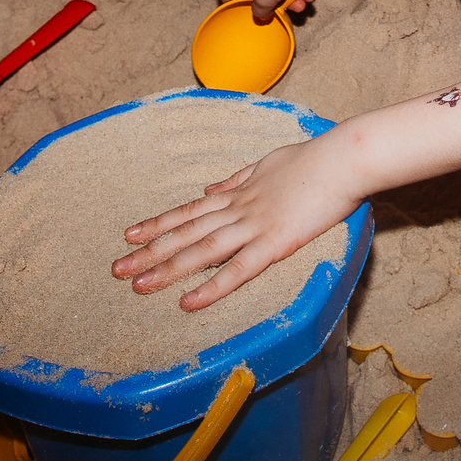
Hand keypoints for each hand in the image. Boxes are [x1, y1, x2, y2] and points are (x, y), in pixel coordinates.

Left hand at [110, 136, 363, 310]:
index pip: (190, 211)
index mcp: (238, 192)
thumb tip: (210, 186)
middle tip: (117, 268)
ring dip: (167, 268)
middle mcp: (238, 209)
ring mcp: (254, 226)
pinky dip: (211, 287)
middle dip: (150, 251)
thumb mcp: (267, 163)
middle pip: (186, 232)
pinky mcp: (275, 243)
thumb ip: (237, 178)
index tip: (131, 235)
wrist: (343, 159)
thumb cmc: (314, 160)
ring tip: (137, 284)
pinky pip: (237, 269)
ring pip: (202, 250)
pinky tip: (188, 301)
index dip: (159, 224)